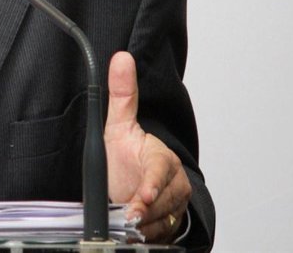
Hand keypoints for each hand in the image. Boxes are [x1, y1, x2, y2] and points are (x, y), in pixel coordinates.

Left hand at [104, 52, 190, 241]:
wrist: (132, 184)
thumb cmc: (126, 156)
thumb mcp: (118, 127)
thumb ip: (121, 95)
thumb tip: (121, 58)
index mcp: (162, 158)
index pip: (161, 171)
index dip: (152, 185)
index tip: (143, 196)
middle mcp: (174, 182)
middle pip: (163, 200)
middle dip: (144, 211)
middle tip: (126, 217)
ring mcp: (175, 204)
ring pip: (163, 219)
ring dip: (144, 225)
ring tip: (127, 225)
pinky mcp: (171, 224)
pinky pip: (163, 234)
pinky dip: (149, 235)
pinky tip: (136, 233)